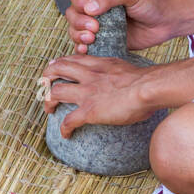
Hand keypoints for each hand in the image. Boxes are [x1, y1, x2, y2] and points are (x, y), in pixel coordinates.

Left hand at [40, 54, 155, 137]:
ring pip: (55, 92)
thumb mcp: (125, 68)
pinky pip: (68, 121)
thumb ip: (117, 72)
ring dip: (48, 102)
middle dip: (46, 78)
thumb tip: (123, 80)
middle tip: (45, 87)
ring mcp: (86, 93)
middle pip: (55, 69)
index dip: (59, 63)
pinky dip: (64, 129)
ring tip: (49, 110)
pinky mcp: (89, 111)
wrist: (148, 88)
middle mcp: (87, 75)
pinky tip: (66, 135)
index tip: (55, 67)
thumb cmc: (145, 81)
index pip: (71, 58)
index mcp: (97, 64)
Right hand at [64, 0, 173, 54]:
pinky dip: (82, 48)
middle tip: (95, 28)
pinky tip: (86, 50)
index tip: (90, 12)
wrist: (166, 22)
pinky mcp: (105, 41)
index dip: (79, 4)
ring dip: (78, 36)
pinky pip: (87, 45)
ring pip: (76, 30)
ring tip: (91, 39)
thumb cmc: (151, 3)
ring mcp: (100, 26)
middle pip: (73, 14)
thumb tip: (89, 8)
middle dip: (78, 23)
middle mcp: (97, 8)